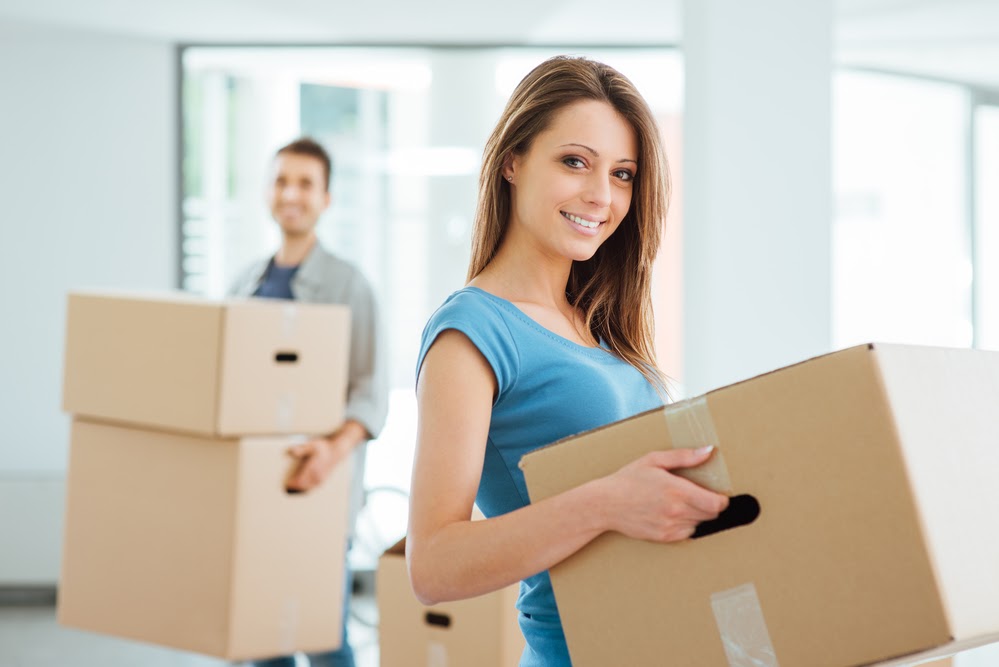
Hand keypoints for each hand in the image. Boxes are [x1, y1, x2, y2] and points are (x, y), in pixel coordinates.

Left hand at [285, 435, 351, 491]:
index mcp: (312, 469)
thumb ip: (301, 449)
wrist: (336, 451)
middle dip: (292, 488)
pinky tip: (299, 486)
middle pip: (301, 487)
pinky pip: (310, 488)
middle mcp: (316, 477)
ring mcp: (319, 480)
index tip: (284, 484)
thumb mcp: (311, 445)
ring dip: (297, 489)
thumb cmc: (323, 447)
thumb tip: (290, 452)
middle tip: (283, 487)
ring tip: (290, 487)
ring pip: (305, 489)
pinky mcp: (321, 481)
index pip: (299, 482)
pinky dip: (303, 489)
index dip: (290, 485)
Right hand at [601, 446, 729, 542]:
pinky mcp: (665, 537)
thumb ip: (684, 456)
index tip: (719, 494)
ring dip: (698, 515)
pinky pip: (688, 533)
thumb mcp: (654, 460)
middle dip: (710, 506)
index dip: (722, 500)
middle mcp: (676, 511)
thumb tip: (708, 451)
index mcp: (677, 490)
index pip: (716, 504)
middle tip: (700, 495)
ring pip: (700, 524)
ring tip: (683, 503)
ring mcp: (670, 526)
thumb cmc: (629, 479)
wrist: (606, 504)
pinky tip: (674, 513)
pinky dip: (687, 525)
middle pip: (711, 515)